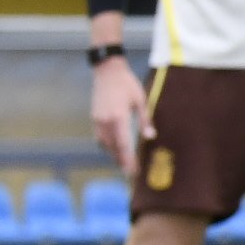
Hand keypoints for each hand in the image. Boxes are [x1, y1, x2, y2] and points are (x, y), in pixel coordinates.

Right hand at [89, 56, 144, 177]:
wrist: (107, 71)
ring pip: (104, 144)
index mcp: (118, 117)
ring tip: (125, 163)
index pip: (123, 145)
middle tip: (131, 172)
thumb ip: (145, 120)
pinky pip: (99, 137)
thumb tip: (150, 137)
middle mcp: (105, 121)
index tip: (133, 171)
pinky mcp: (94, 117)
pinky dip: (107, 145)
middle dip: (122, 161)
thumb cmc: (127, 84)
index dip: (128, 160)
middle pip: (113, 148)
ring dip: (114, 154)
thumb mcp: (141, 100)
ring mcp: (97, 120)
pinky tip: (115, 149)